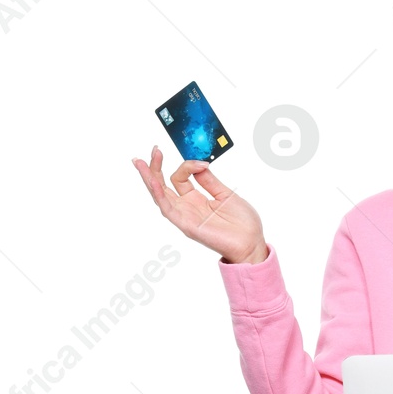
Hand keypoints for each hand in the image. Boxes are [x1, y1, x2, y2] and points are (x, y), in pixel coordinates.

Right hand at [132, 146, 266, 263]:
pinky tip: (153, 181)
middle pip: (163, 186)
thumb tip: (198, 165)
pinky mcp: (186, 225)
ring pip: (159, 196)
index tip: (202, 163)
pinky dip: (159, 195)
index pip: (180, 178)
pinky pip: (168, 209)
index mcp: (196, 200)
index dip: (188, 166)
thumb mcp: (225, 194)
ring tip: (141, 162)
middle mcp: (187, 207)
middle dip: (154, 168)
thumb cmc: (242, 223)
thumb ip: (210, 180)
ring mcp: (185, 216)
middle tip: (154, 150)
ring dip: (149, 178)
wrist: (251, 242)